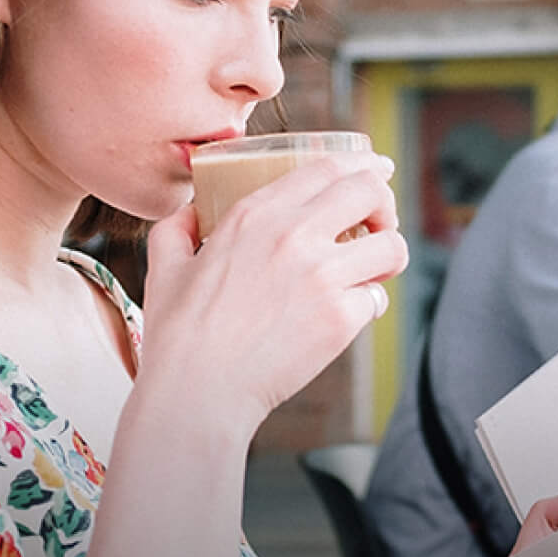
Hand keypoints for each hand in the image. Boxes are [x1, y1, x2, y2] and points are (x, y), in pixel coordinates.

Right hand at [139, 153, 407, 438]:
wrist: (197, 391)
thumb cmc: (177, 334)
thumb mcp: (166, 265)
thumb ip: (178, 227)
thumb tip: (191, 212)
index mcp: (255, 215)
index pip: (327, 168)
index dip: (361, 165)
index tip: (375, 169)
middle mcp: (293, 236)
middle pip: (369, 192)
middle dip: (385, 203)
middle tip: (379, 224)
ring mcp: (322, 277)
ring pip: (391, 246)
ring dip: (389, 255)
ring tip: (375, 268)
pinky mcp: (340, 318)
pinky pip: (377, 298)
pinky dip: (368, 304)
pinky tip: (348, 314)